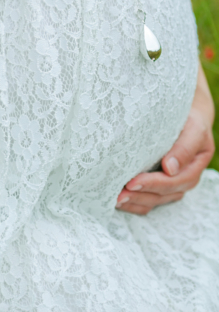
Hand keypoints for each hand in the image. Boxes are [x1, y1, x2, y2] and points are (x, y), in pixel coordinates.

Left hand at [116, 65, 215, 214]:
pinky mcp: (161, 183)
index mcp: (197, 161)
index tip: (132, 182)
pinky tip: (118, 201)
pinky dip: (135, 203)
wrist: (182, 108)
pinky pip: (150, 200)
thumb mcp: (191, 125)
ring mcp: (174, 181)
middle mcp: (187, 175)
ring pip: (157, 200)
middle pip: (165, 194)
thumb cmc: (185, 114)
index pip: (176, 180)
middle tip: (118, 194)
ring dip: (136, 202)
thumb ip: (184, 146)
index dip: (154, 183)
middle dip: (141, 195)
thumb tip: (169, 169)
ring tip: (115, 199)